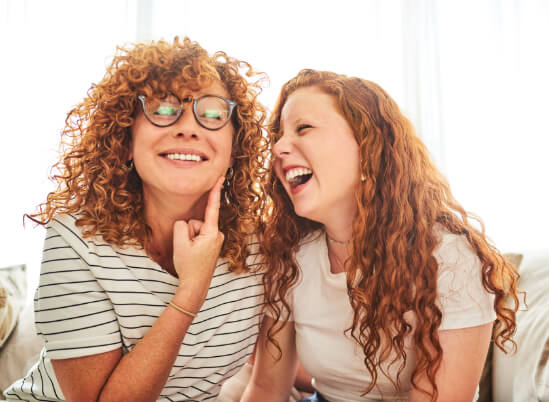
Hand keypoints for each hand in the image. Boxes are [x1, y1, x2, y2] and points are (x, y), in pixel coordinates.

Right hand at [172, 176, 224, 310]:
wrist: (195, 286)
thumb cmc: (189, 266)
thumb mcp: (180, 243)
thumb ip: (181, 226)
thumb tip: (186, 223)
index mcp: (211, 232)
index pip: (212, 207)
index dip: (215, 191)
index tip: (221, 176)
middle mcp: (217, 234)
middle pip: (195, 222)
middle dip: (187, 233)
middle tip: (188, 250)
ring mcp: (215, 239)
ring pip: (194, 230)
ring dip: (189, 240)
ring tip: (191, 254)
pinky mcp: (211, 244)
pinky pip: (197, 236)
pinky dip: (192, 243)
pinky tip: (193, 255)